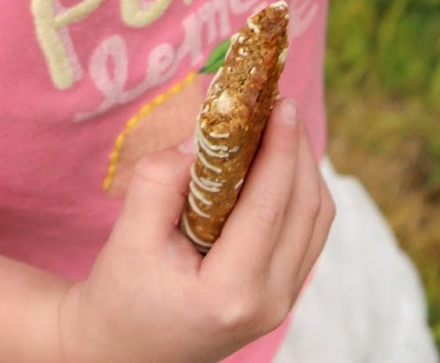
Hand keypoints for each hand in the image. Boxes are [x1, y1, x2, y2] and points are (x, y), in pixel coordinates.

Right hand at [56, 100, 333, 362]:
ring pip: (317, 219)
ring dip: (304, 167)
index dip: (280, 148)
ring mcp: (282, 302)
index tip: (280, 102)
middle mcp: (270, 302)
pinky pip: (309, 232)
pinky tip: (276, 162)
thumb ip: (161, 181)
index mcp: (231, 291)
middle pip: (306, 209)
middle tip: (277, 102)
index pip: (270, 206)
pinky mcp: (283, 293)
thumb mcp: (128, 234)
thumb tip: (200, 138)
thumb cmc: (122, 293)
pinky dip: (301, 190)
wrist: (126, 349)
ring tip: (277, 125)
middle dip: (297, 148)